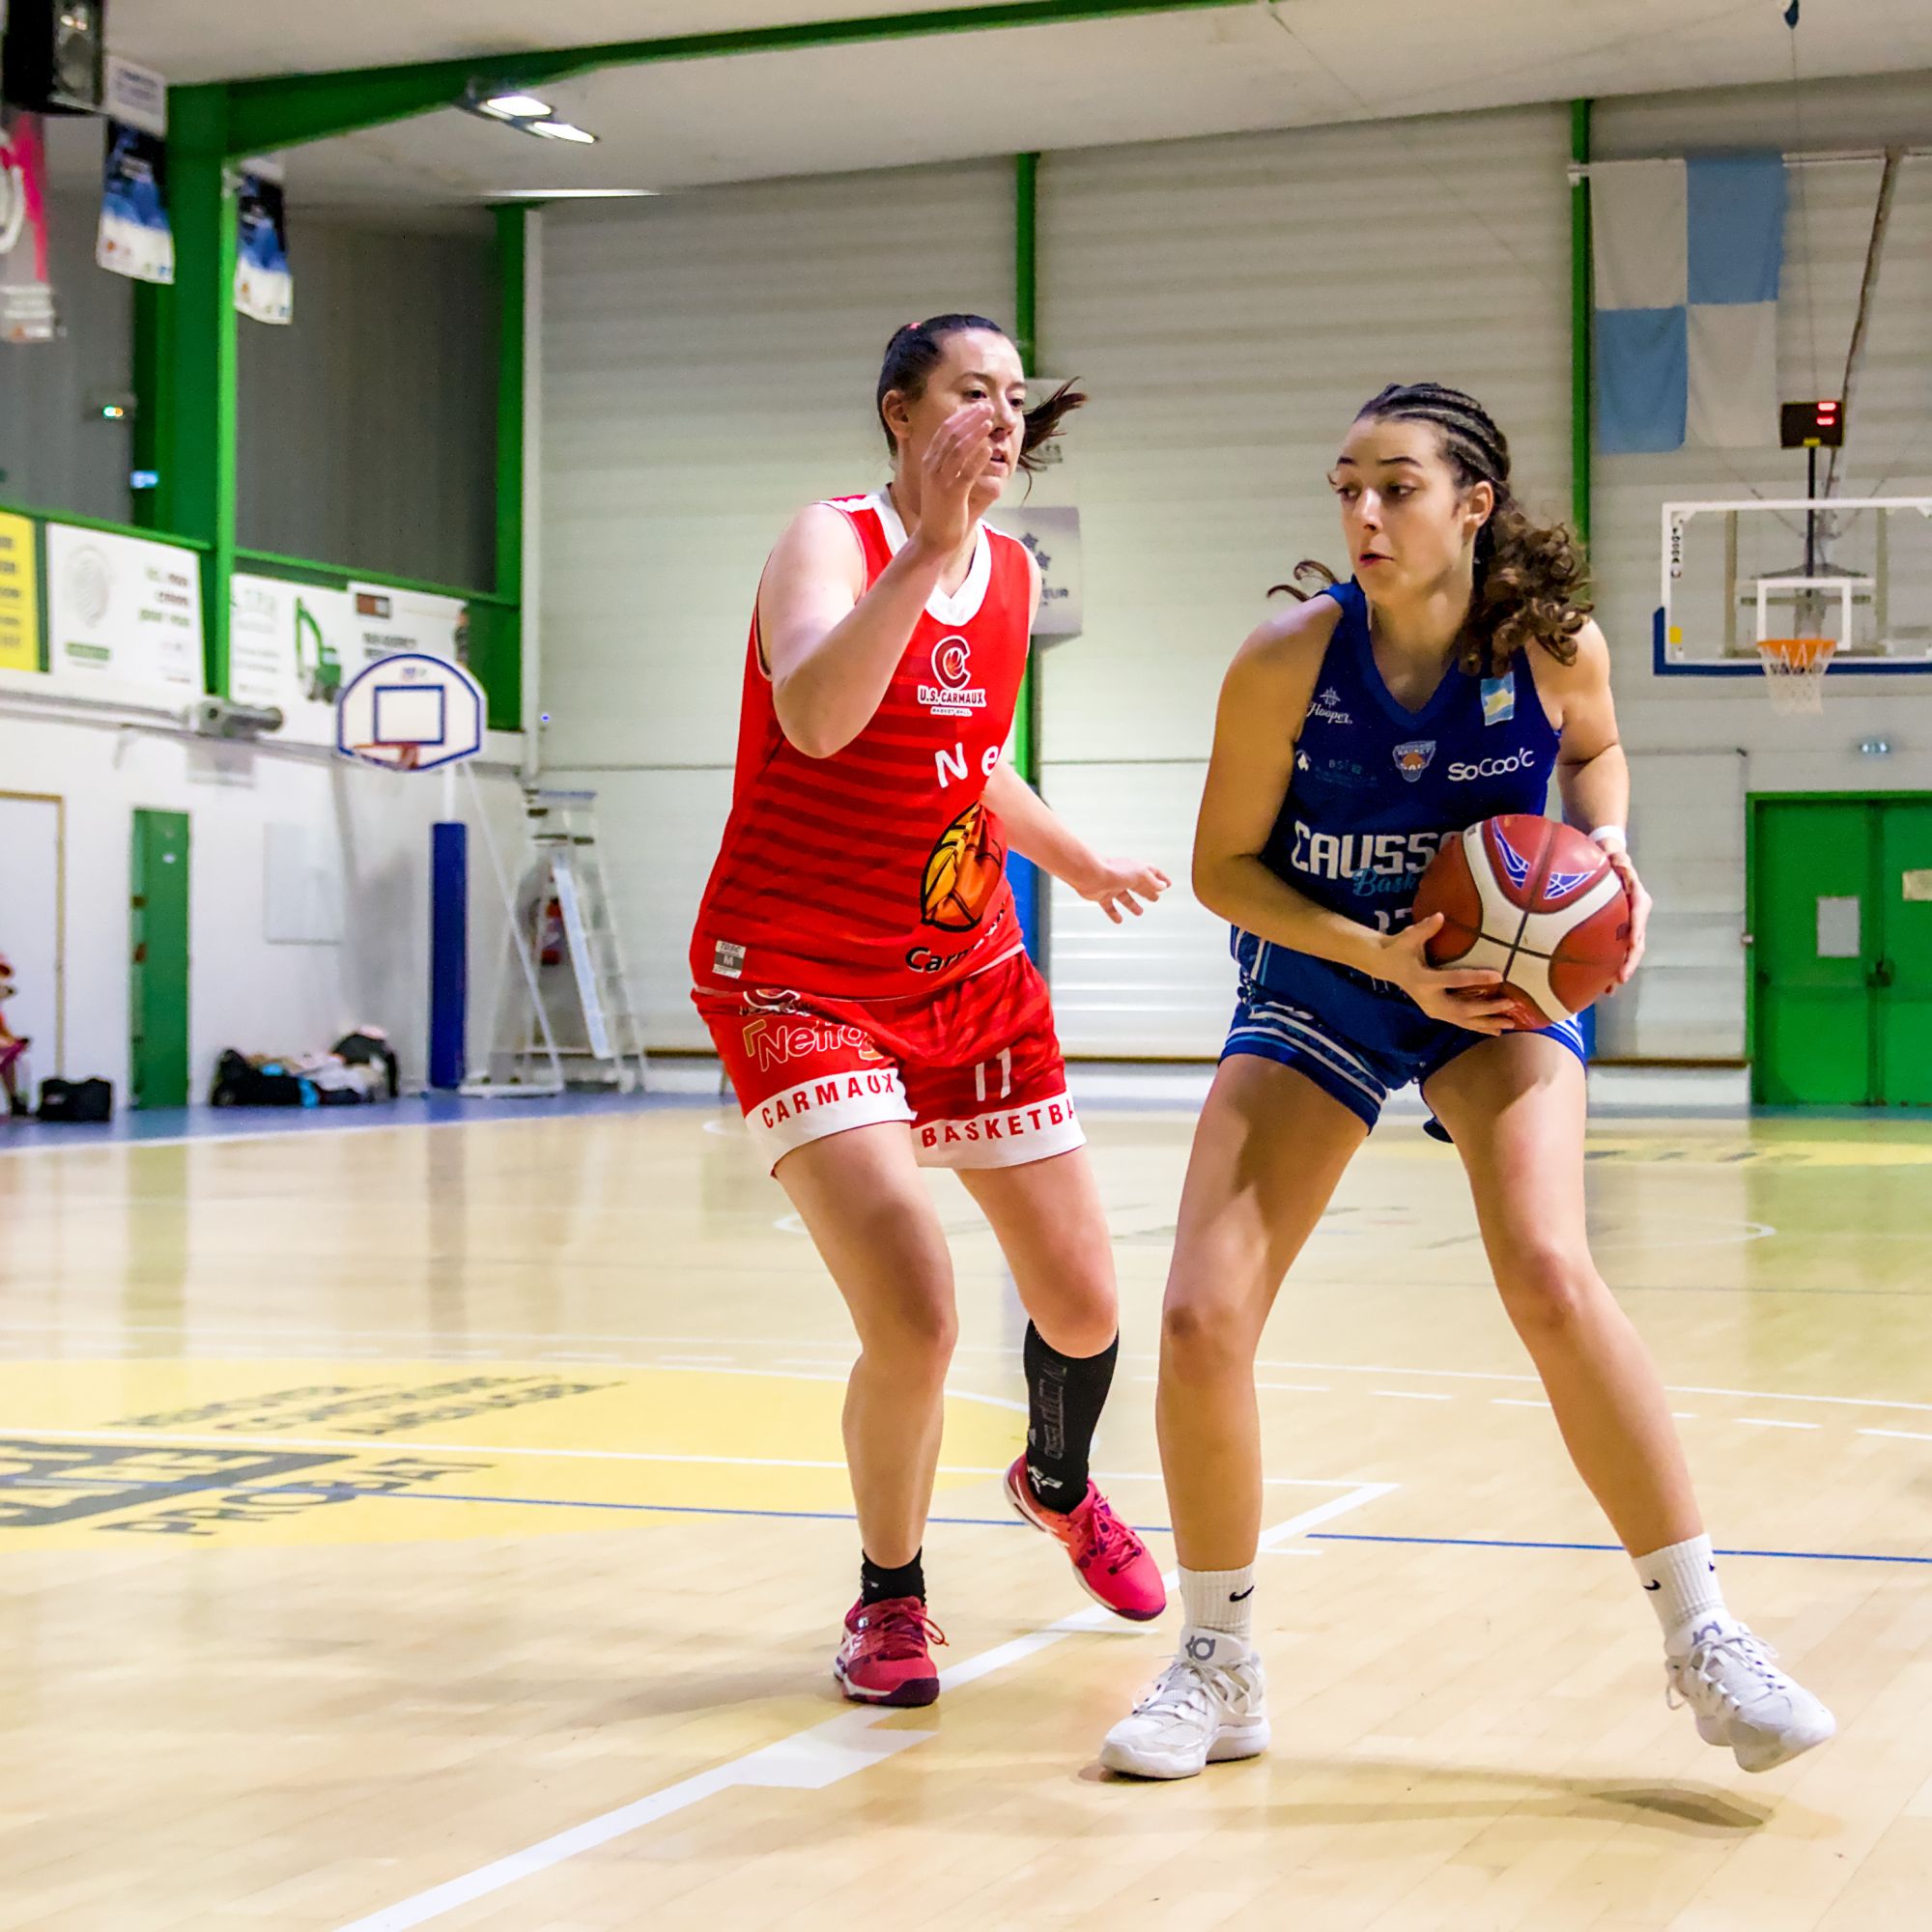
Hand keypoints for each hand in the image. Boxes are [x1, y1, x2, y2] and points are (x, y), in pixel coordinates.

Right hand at [910, 403, 994, 557]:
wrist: (933, 538)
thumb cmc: (944, 509)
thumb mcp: (946, 480)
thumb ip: (956, 461)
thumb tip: (975, 444)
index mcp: (930, 460)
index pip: (946, 429)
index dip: (963, 415)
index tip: (980, 405)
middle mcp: (932, 467)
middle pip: (952, 434)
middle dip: (971, 418)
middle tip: (988, 406)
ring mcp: (940, 480)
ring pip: (957, 449)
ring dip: (974, 433)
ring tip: (990, 422)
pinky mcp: (951, 495)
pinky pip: (965, 473)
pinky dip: (977, 459)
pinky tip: (989, 449)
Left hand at [1078, 857, 1171, 924]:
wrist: (1090, 875)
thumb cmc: (1115, 871)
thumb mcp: (1140, 875)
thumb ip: (1152, 881)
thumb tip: (1163, 886)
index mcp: (1135, 868)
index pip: (1151, 872)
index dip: (1161, 879)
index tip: (1168, 885)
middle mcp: (1124, 876)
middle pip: (1138, 885)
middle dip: (1147, 891)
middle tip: (1156, 899)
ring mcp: (1112, 886)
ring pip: (1124, 897)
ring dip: (1132, 905)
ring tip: (1140, 912)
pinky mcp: (1101, 895)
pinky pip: (1109, 906)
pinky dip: (1114, 913)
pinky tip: (1119, 920)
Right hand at [1376, 913, 1518, 1033]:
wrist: (1384, 965)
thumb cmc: (1398, 948)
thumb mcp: (1408, 938)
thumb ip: (1424, 929)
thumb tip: (1440, 916)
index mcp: (1424, 980)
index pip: (1455, 980)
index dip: (1478, 978)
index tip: (1499, 976)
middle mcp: (1429, 1000)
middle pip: (1463, 1009)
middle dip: (1488, 1009)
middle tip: (1511, 1003)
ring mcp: (1432, 1009)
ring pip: (1463, 1021)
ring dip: (1487, 1023)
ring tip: (1510, 1024)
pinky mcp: (1436, 1012)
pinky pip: (1459, 1022)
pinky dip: (1478, 1026)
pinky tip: (1494, 1030)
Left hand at [1604, 850, 1649, 987]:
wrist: (1609, 862)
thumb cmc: (1612, 859)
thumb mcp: (1616, 856)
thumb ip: (1619, 861)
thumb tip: (1620, 861)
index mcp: (1639, 899)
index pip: (1640, 916)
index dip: (1637, 931)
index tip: (1632, 945)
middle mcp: (1636, 917)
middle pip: (1637, 942)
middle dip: (1629, 962)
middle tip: (1620, 978)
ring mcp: (1628, 927)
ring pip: (1627, 953)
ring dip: (1619, 971)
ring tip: (1610, 989)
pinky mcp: (1617, 933)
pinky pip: (1614, 952)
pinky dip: (1608, 967)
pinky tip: (1598, 984)